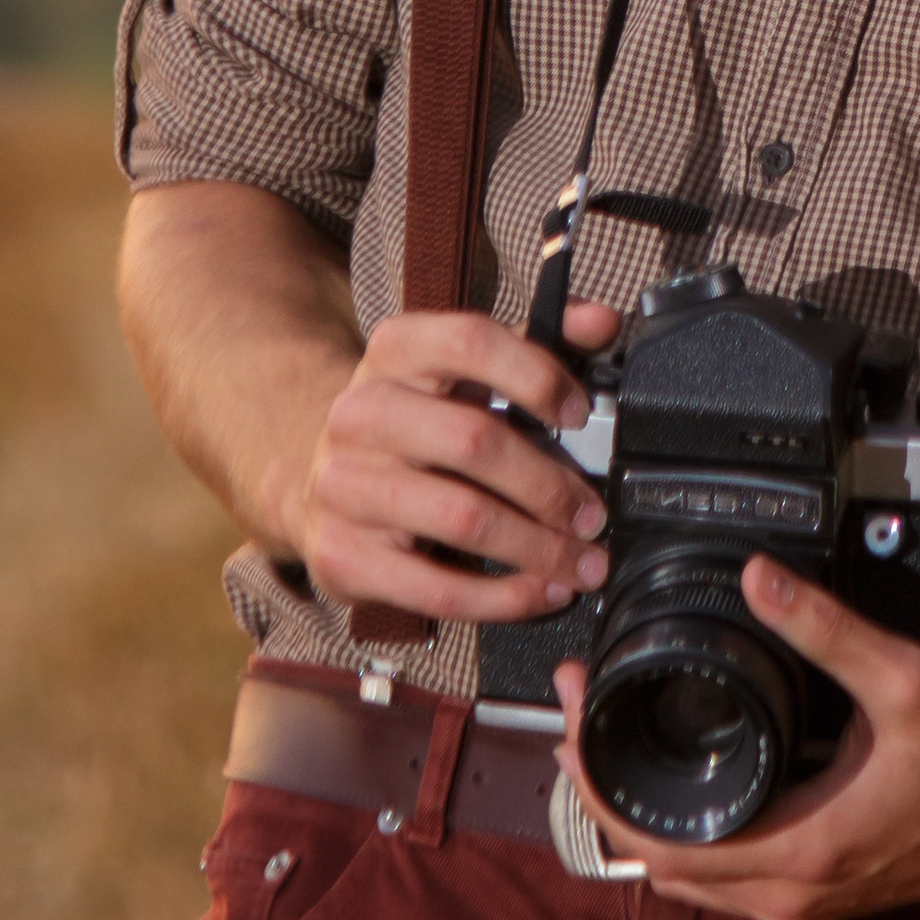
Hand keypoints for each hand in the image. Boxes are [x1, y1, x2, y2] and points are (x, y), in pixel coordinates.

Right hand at [293, 300, 623, 628]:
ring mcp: (344, 486)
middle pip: (473, 441)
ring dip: (538, 548)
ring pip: (461, 518)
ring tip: (580, 561)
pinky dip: (500, 598)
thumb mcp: (463, 369)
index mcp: (396, 350)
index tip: (580, 413)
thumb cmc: (414, 417)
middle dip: (549, 485)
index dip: (537, 375)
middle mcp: (361, 412)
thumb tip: (602, 321)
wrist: (317, 471)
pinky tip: (538, 593)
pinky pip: (436, 588)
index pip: (471, 342)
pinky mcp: (342, 555)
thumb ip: (538, 340)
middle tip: (592, 513)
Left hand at [552, 554, 919, 919]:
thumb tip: (755, 578)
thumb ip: (826, 630)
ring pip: (690, 879)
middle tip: (577, 716)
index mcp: (801, 851)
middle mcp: (791, 896)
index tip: (572, 718)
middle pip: (658, 865)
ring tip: (611, 740)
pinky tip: (685, 779)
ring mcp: (805, 903)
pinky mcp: (821, 893)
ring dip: (642, 818)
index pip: (659, 842)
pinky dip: (688, 835)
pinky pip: (727, 878)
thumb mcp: (906, 679)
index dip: (597, 783)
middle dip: (603, 792)